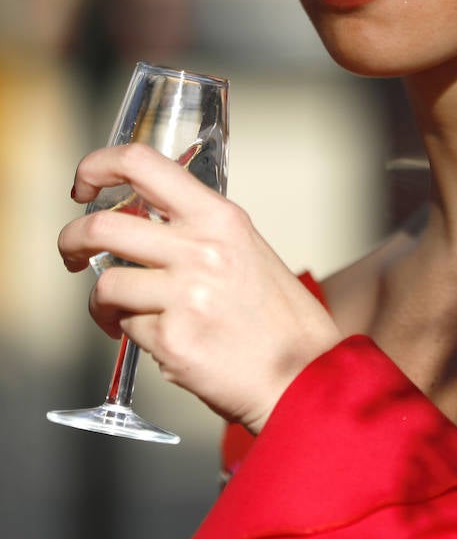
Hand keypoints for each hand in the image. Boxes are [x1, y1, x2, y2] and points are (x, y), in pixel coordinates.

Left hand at [58, 144, 342, 433]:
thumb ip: (196, 229)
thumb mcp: (245, 248)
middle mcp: (201, 248)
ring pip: (106, 284)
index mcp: (219, 217)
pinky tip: (155, 337)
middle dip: (71, 239)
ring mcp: (185, 295)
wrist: (304, 375)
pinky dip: (130, 333)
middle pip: (102, 226)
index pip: (143, 163)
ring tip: (117, 313)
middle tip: (72, 252)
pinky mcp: (173, 340)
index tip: (84, 183)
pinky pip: (127, 327)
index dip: (98, 165)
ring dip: (102, 302)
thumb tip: (139, 219)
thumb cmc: (277, 316)